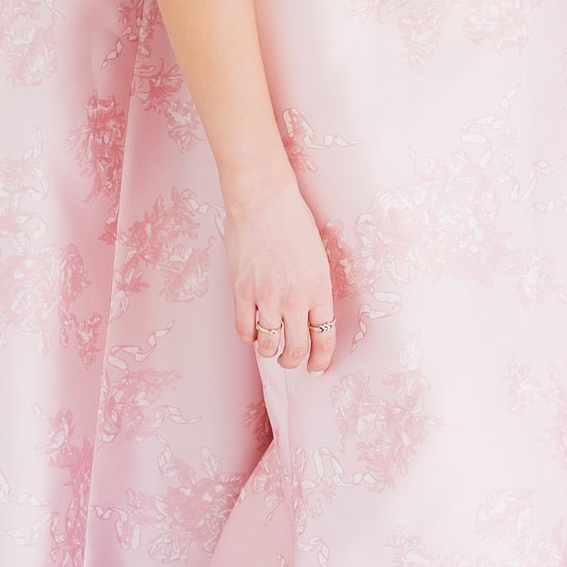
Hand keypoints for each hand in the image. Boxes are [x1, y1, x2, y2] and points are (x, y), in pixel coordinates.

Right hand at [227, 175, 336, 373]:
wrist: (263, 200)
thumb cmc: (294, 221)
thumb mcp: (318, 256)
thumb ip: (315, 287)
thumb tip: (311, 312)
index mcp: (319, 289)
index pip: (325, 338)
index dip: (321, 359)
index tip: (318, 366)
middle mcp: (295, 299)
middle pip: (296, 348)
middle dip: (295, 361)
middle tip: (293, 361)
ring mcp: (267, 297)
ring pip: (269, 346)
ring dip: (271, 352)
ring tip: (272, 348)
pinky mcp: (242, 292)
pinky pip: (244, 330)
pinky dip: (250, 337)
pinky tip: (253, 331)